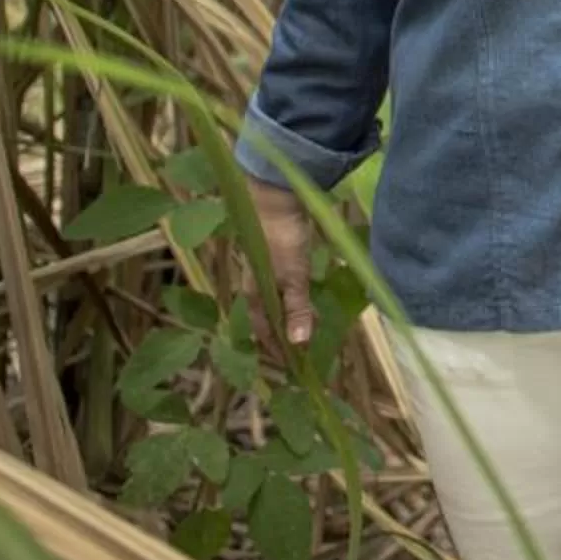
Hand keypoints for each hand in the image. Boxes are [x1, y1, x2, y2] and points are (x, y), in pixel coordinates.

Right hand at [246, 177, 318, 346]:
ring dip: (288, 314)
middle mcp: (257, 281)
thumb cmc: (282, 238)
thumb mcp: (292, 275)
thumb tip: (298, 344)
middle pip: (268, 315)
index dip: (274, 346)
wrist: (277, 195)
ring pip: (277, 298)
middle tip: (299, 350)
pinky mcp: (280, 251)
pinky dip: (294, 296)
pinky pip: (286, 283)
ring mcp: (267, 266)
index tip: (289, 365)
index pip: (262, 328)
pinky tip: (304, 295)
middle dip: (280, 333)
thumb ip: (296, 308)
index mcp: (255, 291)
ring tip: (305, 327)